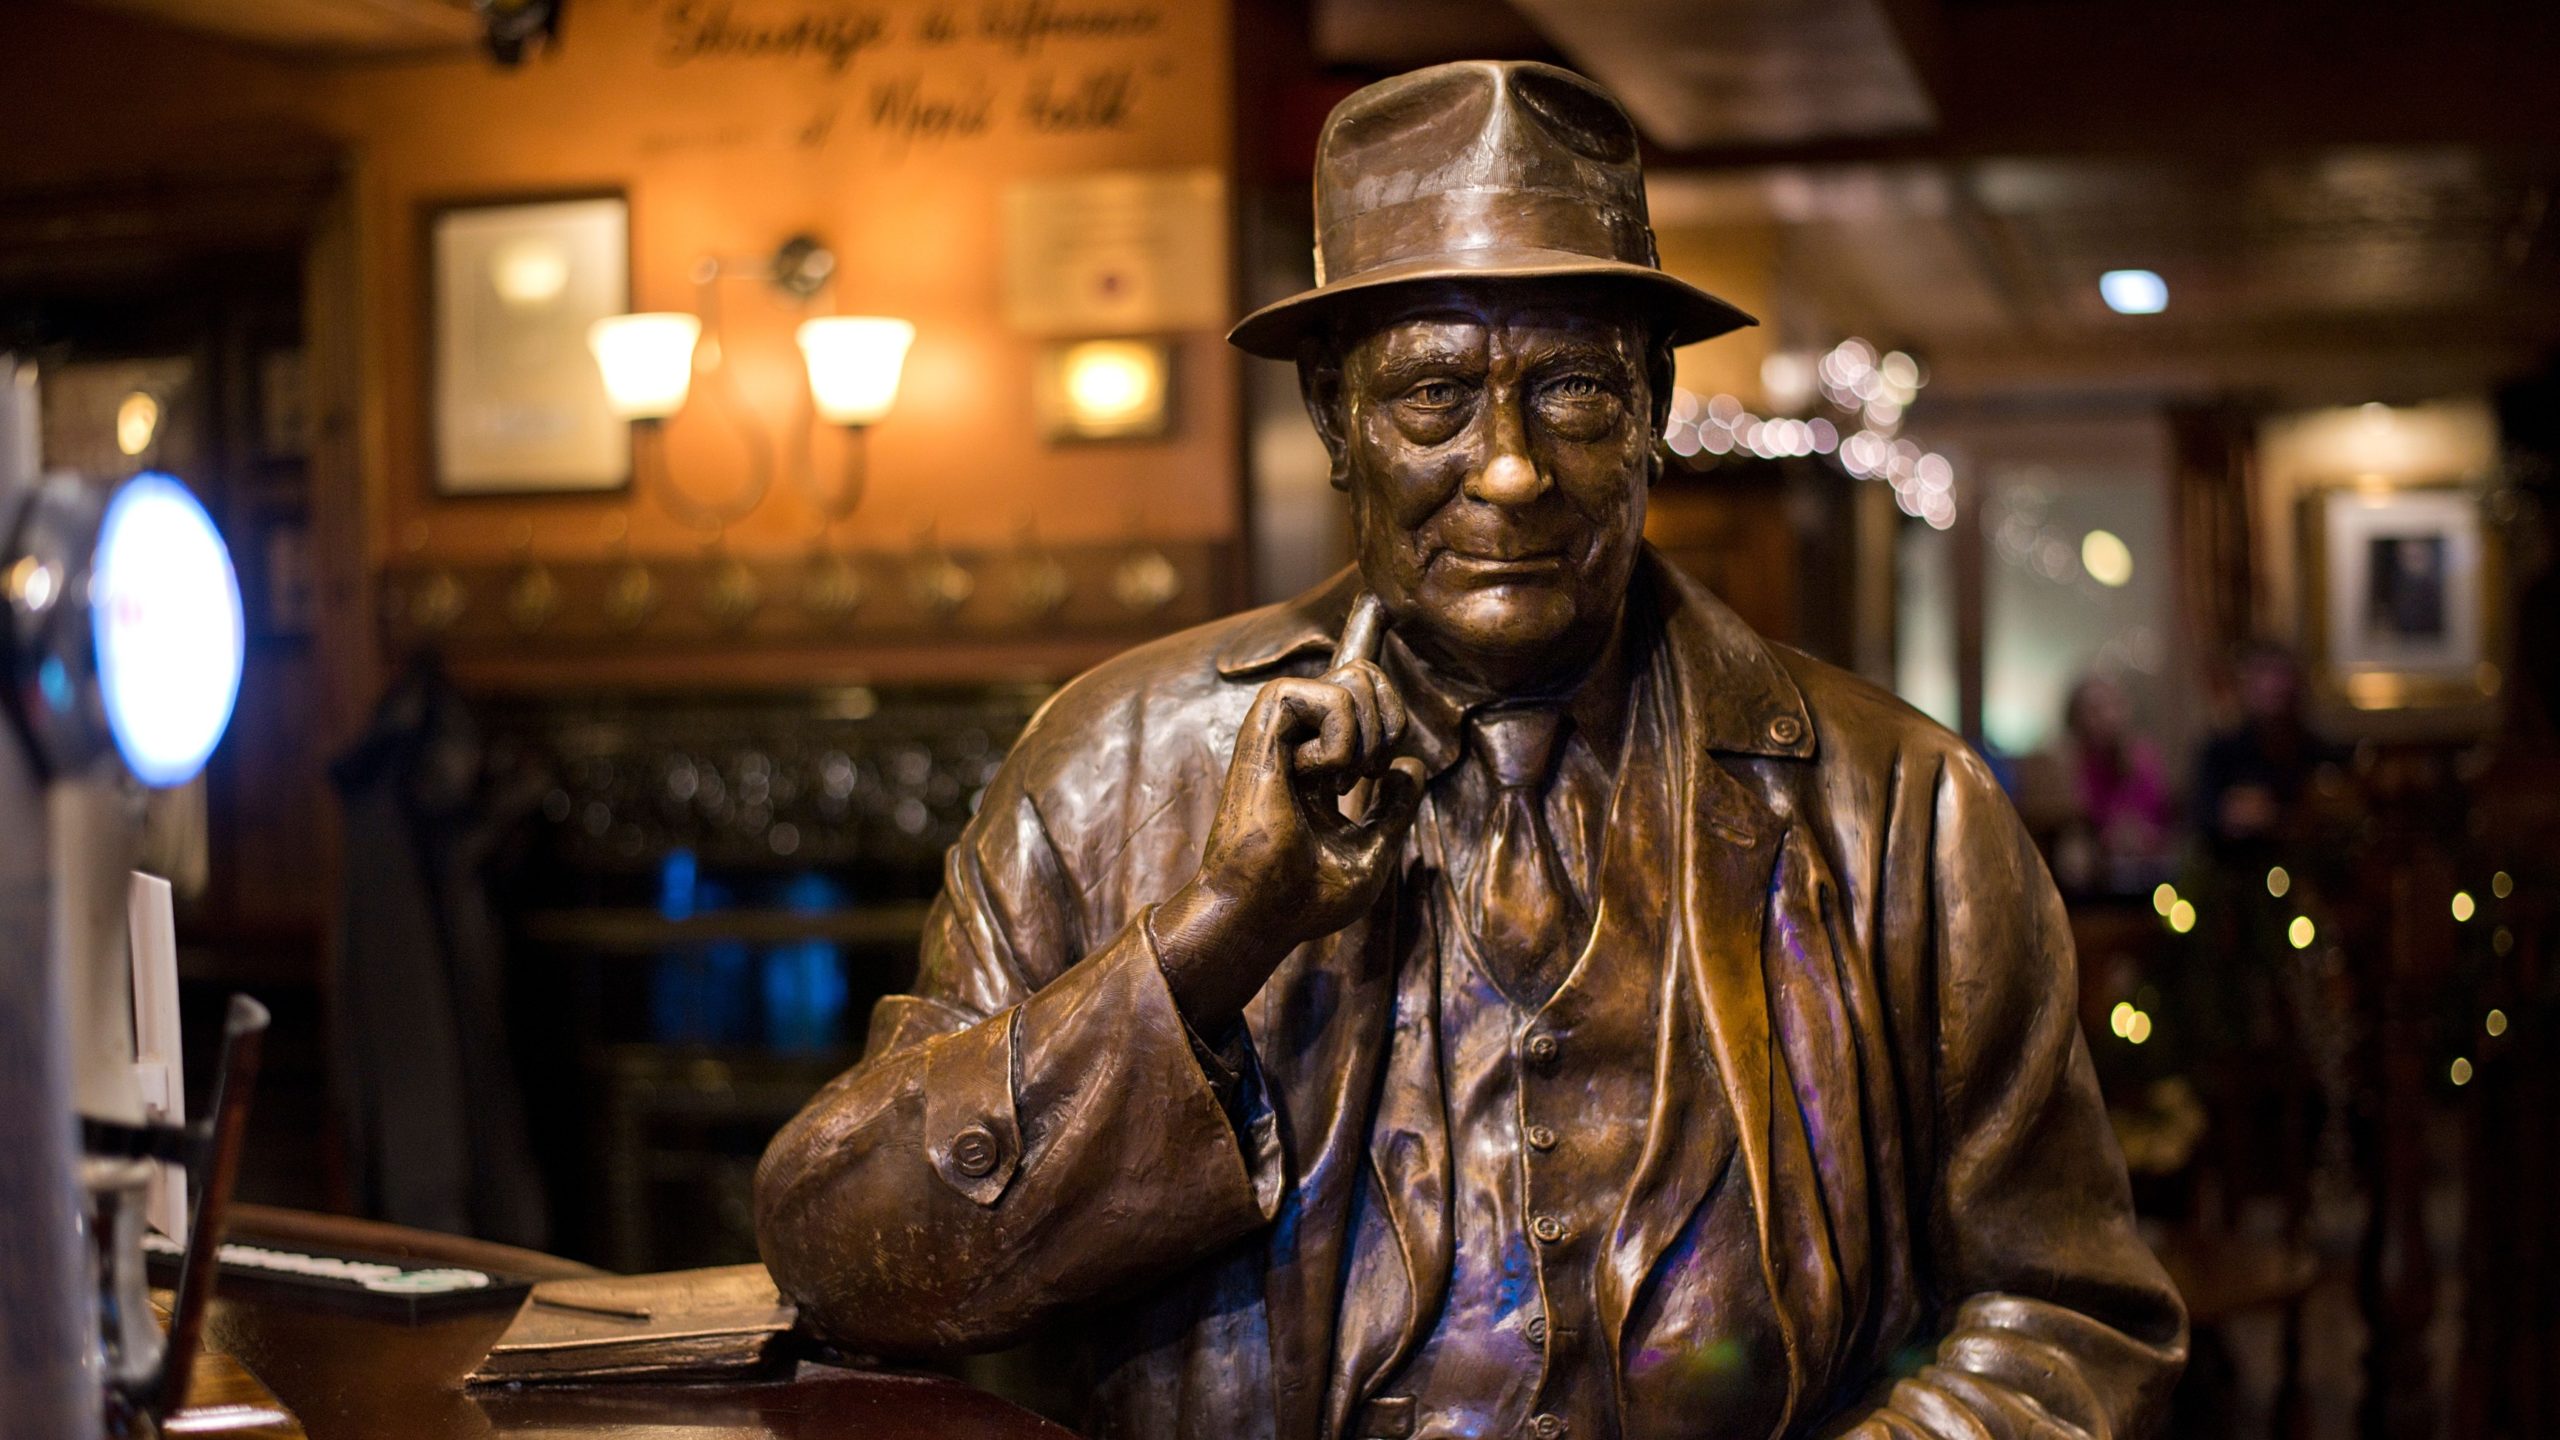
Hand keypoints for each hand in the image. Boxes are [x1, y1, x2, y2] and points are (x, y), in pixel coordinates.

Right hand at [1154, 594, 1427, 1027]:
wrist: (1262, 915)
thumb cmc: (1304, 899)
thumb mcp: (1369, 853)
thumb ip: (1392, 810)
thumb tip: (1408, 766)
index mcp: (1315, 762)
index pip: (1345, 692)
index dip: (1362, 644)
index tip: (1375, 605)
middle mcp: (1297, 738)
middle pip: (1365, 675)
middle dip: (1390, 717)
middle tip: (1367, 775)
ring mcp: (1279, 729)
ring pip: (1352, 677)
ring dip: (1369, 734)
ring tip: (1340, 783)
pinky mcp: (1264, 726)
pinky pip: (1326, 693)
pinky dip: (1342, 738)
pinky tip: (1317, 778)